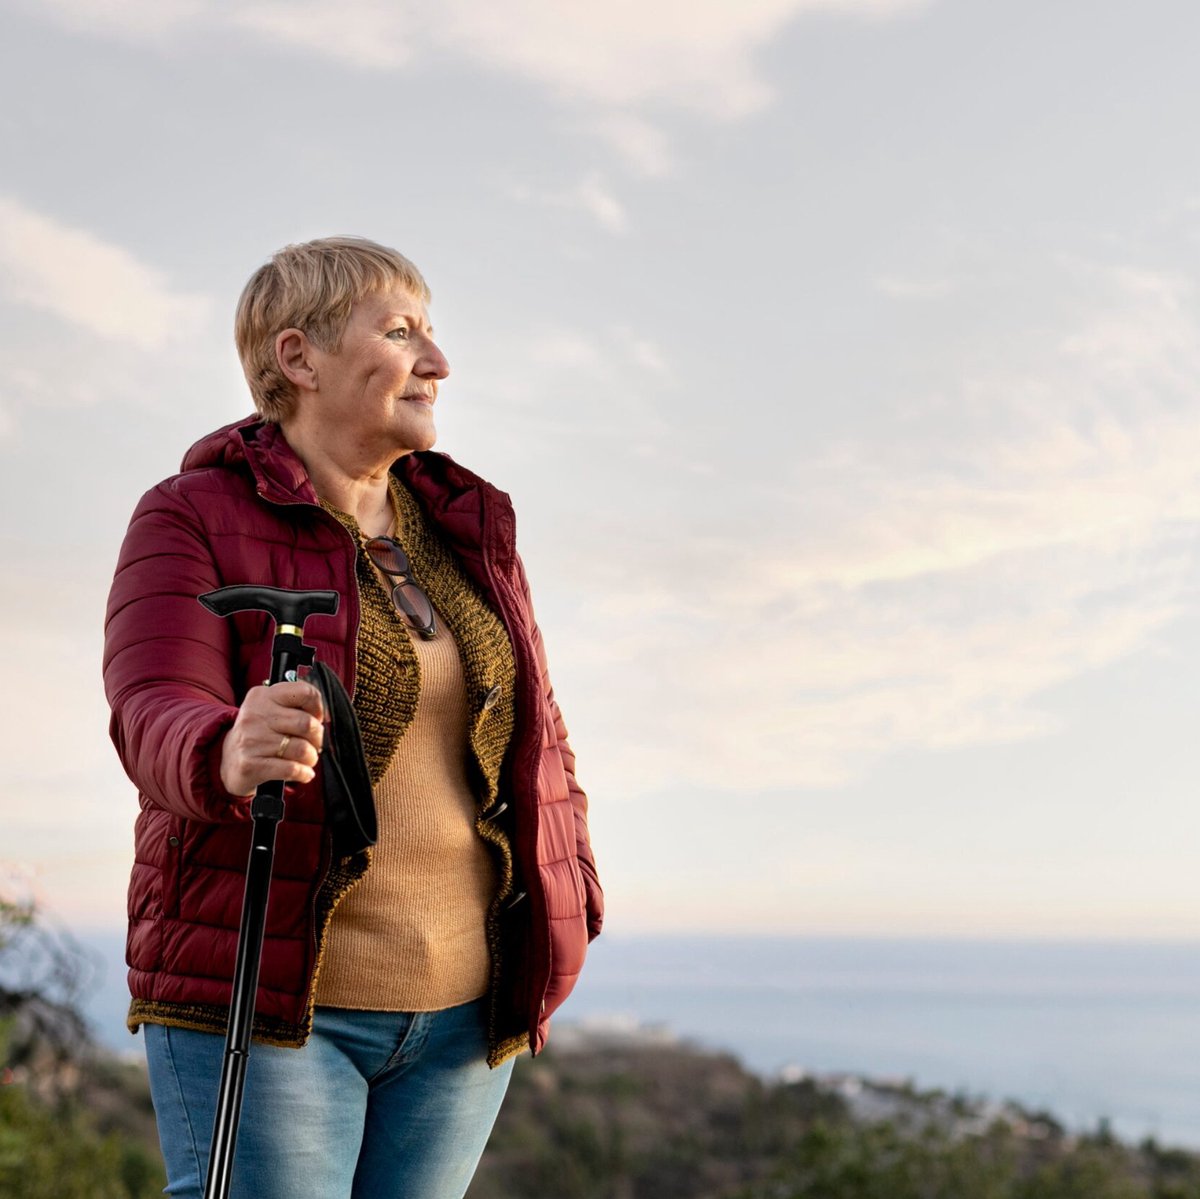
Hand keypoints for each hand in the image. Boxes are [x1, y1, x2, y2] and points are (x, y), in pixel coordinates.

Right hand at [219, 681, 324, 797]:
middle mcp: (255, 715)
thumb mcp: (270, 711)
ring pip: (302, 749)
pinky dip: (304, 773)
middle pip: (307, 723)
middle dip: (318, 738)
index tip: (317, 718)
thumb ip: (295, 707)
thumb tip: (324, 717)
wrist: (227, 761)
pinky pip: (292, 769)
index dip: (318, 707)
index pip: (304, 692)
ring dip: (311, 758)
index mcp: (263, 696)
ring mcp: (251, 740)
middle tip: (314, 744)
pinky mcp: (251, 765)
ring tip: (306, 759)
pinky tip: (303, 773)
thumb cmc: (259, 734)